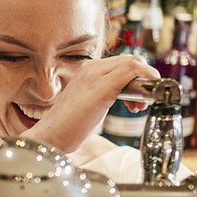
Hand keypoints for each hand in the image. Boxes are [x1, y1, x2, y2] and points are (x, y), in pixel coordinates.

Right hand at [22, 56, 157, 153]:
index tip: (137, 99)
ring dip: (145, 82)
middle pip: (130, 60)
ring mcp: (95, 75)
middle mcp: (90, 67)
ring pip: (133, 62)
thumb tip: (124, 98)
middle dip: (143, 79)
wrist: (49, 137)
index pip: (121, 63)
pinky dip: (146, 78)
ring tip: (137, 107)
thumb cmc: (67, 128)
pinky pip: (132, 70)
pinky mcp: (102, 86)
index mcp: (86, 71)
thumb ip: (103, 96)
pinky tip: (146, 97)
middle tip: (140, 104)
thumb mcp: (88, 105)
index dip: (136, 77)